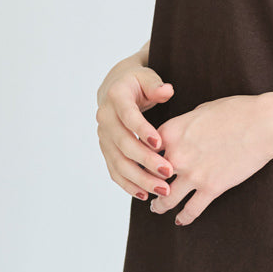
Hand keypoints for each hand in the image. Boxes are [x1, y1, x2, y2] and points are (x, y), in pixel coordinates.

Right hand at [96, 61, 176, 200]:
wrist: (116, 87)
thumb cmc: (138, 82)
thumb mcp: (147, 77)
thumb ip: (156, 84)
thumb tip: (166, 91)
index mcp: (116, 97)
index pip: (128, 116)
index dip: (142, 130)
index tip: (160, 144)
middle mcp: (105, 119)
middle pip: (123, 144)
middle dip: (146, 160)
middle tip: (169, 172)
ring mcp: (104, 137)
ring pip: (119, 162)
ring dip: (140, 178)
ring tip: (161, 189)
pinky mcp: (106, 150)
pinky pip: (114, 171)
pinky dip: (128, 184)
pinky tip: (144, 194)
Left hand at [149, 95, 272, 225]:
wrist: (263, 124)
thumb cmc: (237, 111)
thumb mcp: (202, 109)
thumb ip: (184, 124)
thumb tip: (180, 131)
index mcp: (171, 131)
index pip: (144, 150)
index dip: (141, 157)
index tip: (141, 163)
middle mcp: (176, 155)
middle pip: (148, 177)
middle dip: (145, 184)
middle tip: (144, 189)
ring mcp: (193, 174)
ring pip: (165, 199)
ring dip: (158, 206)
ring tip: (157, 208)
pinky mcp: (211, 188)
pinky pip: (191, 210)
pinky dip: (183, 217)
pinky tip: (180, 220)